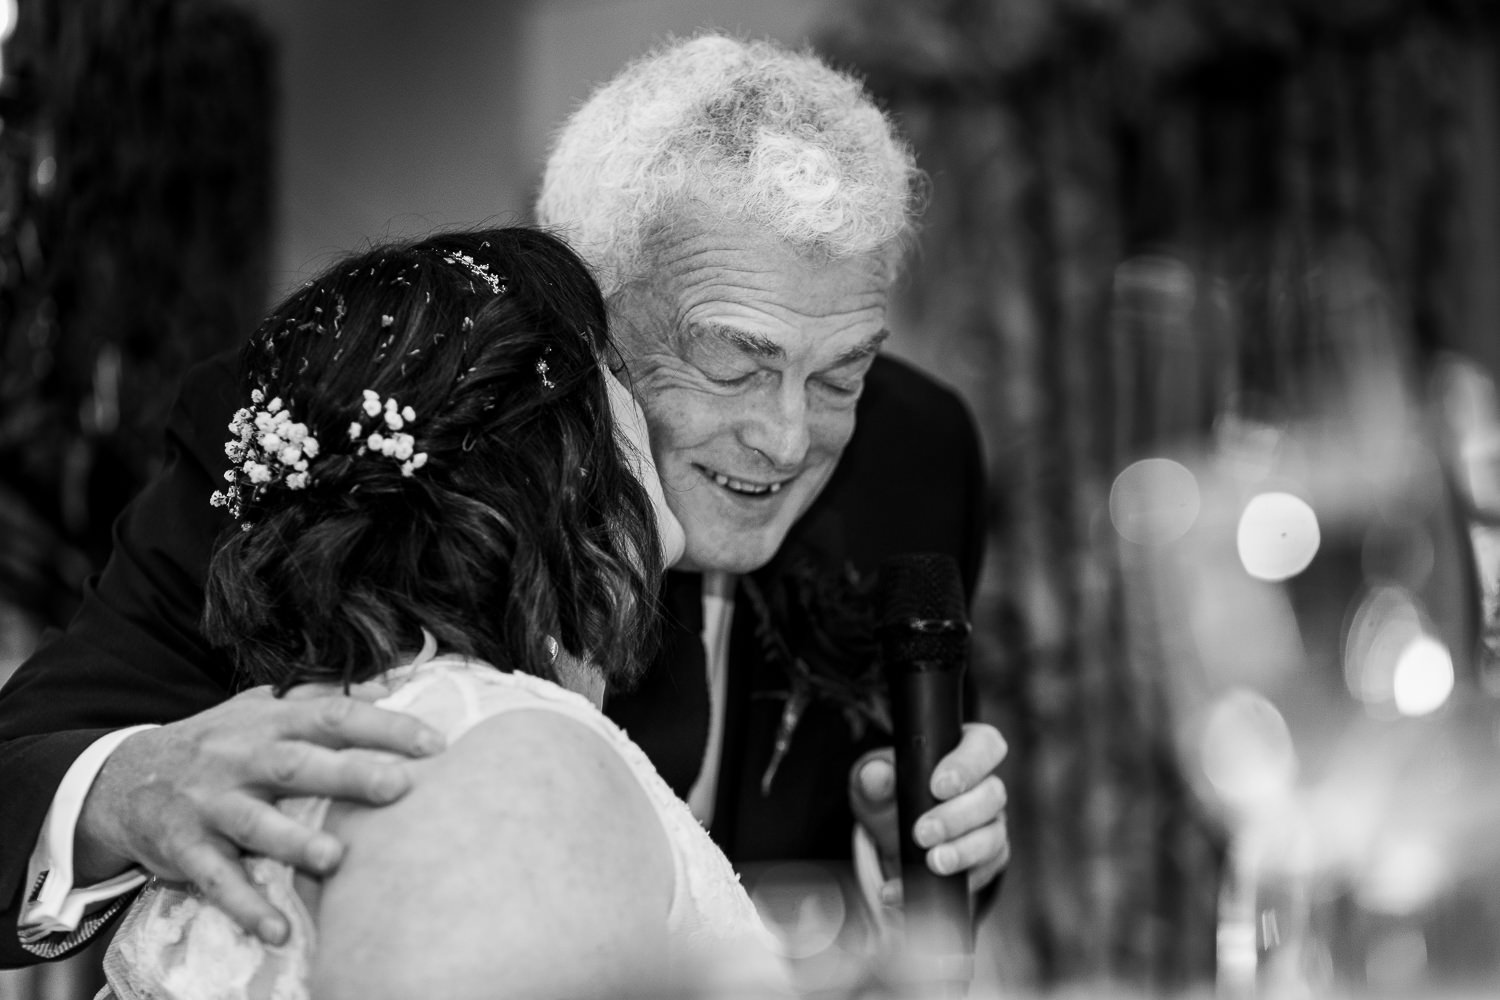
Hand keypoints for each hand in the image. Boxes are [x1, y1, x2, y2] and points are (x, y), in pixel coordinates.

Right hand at [75, 683, 443, 943]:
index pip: (333, 716)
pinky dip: (245, 906)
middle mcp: (240, 758)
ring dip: (295, 843)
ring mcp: (210, 804)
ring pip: (255, 824)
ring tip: (336, 859)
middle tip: (400, 787)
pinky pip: (216, 881)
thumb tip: (390, 687)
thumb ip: (319, 699)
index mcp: (269, 721)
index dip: (384, 727)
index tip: (435, 744)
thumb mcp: (260, 708)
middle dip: (350, 775)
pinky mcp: (184, 848)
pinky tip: (275, 930)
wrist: (122, 778)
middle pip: (299, 765)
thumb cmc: (216, 742)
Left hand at [848, 722, 1008, 903]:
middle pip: (992, 796)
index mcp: (964, 751)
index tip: (937, 786)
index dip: (967, 765)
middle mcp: (985, 787)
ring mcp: (991, 825)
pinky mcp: (987, 862)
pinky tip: (908, 890)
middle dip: (957, 817)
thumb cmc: (890, 796)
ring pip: (993, 837)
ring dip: (962, 853)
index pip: (984, 745)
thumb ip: (873, 776)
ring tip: (931, 863)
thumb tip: (877, 775)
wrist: (891, 837)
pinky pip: (979, 875)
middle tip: (923, 832)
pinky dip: (945, 886)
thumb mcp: (873, 782)